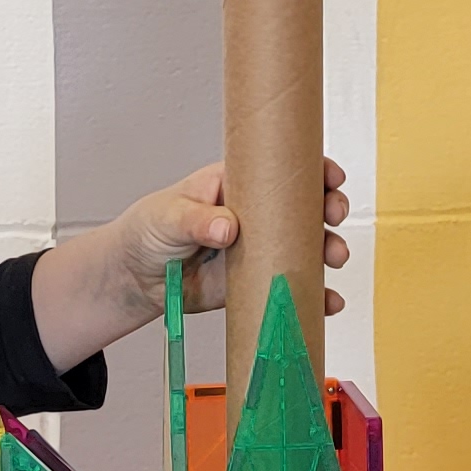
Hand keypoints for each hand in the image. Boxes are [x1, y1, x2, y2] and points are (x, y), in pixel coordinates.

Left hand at [34, 157, 352, 370]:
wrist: (136, 278)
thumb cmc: (148, 230)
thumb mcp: (168, 215)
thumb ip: (197, 220)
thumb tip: (227, 227)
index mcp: (237, 184)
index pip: (282, 169)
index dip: (312, 169)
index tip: (330, 177)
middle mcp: (257, 214)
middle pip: (305, 206)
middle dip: (328, 209)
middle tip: (334, 217)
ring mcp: (260, 248)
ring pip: (307, 246)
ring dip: (328, 250)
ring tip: (334, 258)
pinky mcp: (257, 282)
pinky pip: (292, 286)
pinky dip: (314, 295)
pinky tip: (327, 301)